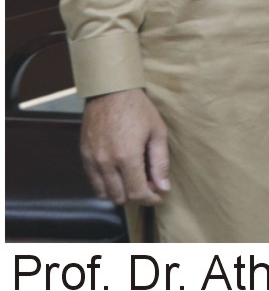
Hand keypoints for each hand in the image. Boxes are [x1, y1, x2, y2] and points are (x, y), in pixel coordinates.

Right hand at [80, 88, 170, 206]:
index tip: (159, 196)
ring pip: (104, 193)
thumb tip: (164, 187)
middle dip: (136, 196)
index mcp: (127, 157)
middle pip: (120, 196)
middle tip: (148, 186)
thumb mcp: (157, 132)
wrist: (109, 92)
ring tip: (133, 181)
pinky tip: (118, 175)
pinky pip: (93, 181)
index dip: (150, 199)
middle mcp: (106, 162)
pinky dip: (106, 185)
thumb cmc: (138, 110)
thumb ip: (160, 162)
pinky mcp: (83, 155)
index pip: (137, 193)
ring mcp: (92, 159)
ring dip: (120, 193)